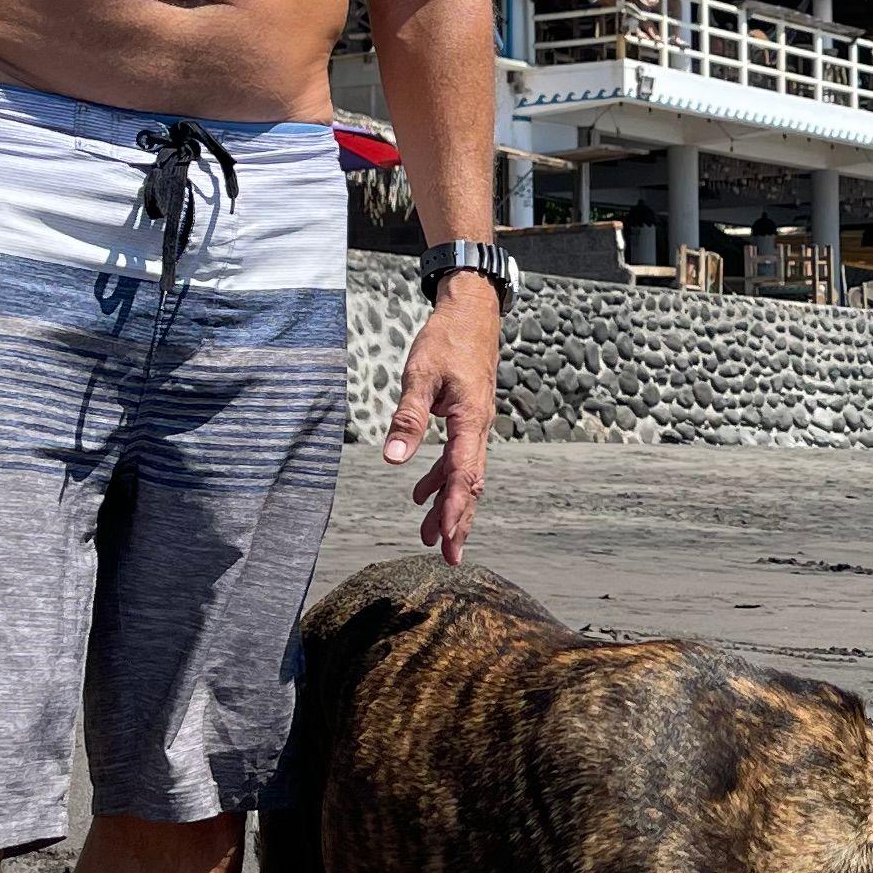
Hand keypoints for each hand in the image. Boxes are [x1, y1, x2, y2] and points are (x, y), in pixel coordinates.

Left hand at [382, 273, 499, 560]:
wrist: (473, 313)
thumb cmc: (447, 339)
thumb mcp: (421, 375)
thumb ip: (408, 418)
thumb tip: (393, 459)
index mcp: (471, 420)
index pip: (463, 475)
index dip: (454, 509)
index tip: (446, 539)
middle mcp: (479, 429)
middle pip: (469, 485)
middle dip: (460, 523)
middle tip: (450, 558)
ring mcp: (475, 426)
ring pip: (464, 475)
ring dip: (448, 506)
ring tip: (430, 538)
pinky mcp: (466, 419)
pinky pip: (456, 458)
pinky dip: (440, 479)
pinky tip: (420, 493)